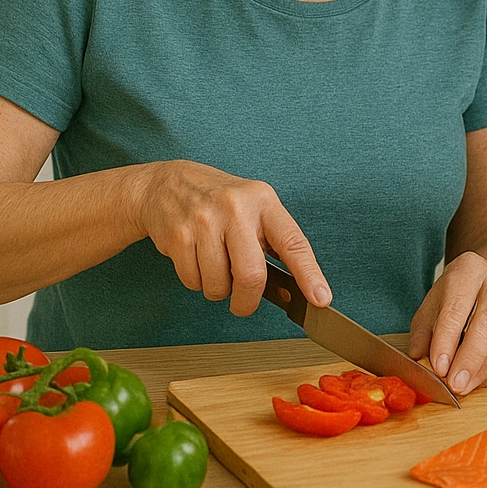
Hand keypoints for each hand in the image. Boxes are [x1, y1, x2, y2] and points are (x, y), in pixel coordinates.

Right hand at [135, 159, 329, 316]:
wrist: (165, 184)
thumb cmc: (218, 201)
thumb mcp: (253, 206)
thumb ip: (271, 240)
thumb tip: (293, 285)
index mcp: (263, 201)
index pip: (293, 242)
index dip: (309, 274)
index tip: (321, 297)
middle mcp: (236, 209)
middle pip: (251, 275)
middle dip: (248, 301)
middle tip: (244, 303)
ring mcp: (204, 222)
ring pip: (218, 285)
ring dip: (218, 290)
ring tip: (216, 267)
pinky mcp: (178, 236)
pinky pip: (192, 282)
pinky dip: (197, 283)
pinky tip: (196, 260)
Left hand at [407, 252, 486, 395]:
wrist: (484, 287)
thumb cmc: (453, 298)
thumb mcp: (430, 307)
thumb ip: (424, 334)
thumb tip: (421, 361)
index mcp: (469, 270)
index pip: (458, 306)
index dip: (447, 340)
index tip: (439, 367)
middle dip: (470, 358)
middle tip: (454, 383)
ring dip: (483, 369)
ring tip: (463, 386)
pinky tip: (478, 380)